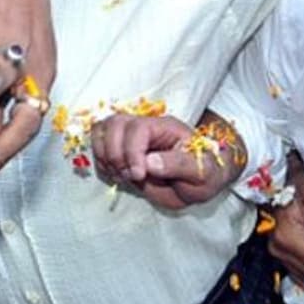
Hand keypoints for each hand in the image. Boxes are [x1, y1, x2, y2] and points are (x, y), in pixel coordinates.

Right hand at [90, 114, 235, 209]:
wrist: (201, 180)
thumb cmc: (205, 172)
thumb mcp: (203, 171)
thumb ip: (179, 165)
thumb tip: (150, 162)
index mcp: (167, 128)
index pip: (138, 128)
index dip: (132, 152)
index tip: (139, 175)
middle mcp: (146, 128)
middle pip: (114, 124)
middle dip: (115, 154)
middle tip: (130, 176)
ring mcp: (131, 137)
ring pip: (102, 130)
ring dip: (105, 157)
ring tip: (123, 175)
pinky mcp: (121, 149)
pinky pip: (98, 145)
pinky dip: (101, 162)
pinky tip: (118, 175)